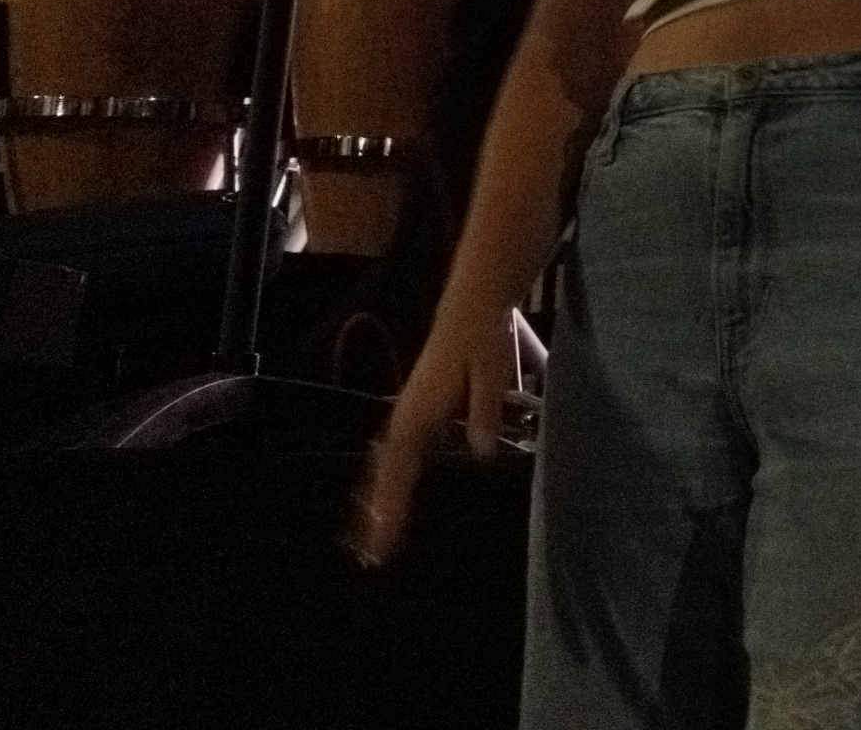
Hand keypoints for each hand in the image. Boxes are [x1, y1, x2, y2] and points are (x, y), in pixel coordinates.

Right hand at [352, 302, 536, 566]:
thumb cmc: (483, 340)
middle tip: (368, 554)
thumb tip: (481, 453)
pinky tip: (386, 492)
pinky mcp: (419, 408)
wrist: (473, 306)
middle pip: (383, 474)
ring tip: (370, 534)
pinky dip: (388, 476)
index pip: (399, 469)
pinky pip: (396, 451)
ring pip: (386, 464)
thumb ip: (486, 412)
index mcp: (418, 413)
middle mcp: (406, 416)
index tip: (382, 540)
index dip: (389, 506)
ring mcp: (409, 412)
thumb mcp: (492, 373)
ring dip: (377, 498)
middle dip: (375, 514)